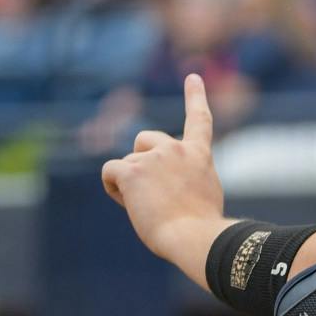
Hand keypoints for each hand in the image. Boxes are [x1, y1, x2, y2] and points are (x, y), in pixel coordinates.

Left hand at [100, 75, 227, 269]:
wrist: (195, 238)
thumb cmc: (201, 229)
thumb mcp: (205, 195)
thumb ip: (189, 178)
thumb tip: (168, 186)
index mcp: (199, 156)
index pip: (198, 121)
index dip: (195, 97)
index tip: (192, 77)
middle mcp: (176, 149)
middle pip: (145, 140)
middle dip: (141, 161)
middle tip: (153, 194)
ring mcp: (153, 158)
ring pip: (127, 161)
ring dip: (130, 183)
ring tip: (148, 207)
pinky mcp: (132, 171)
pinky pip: (110, 171)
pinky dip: (114, 188)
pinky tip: (129, 203)